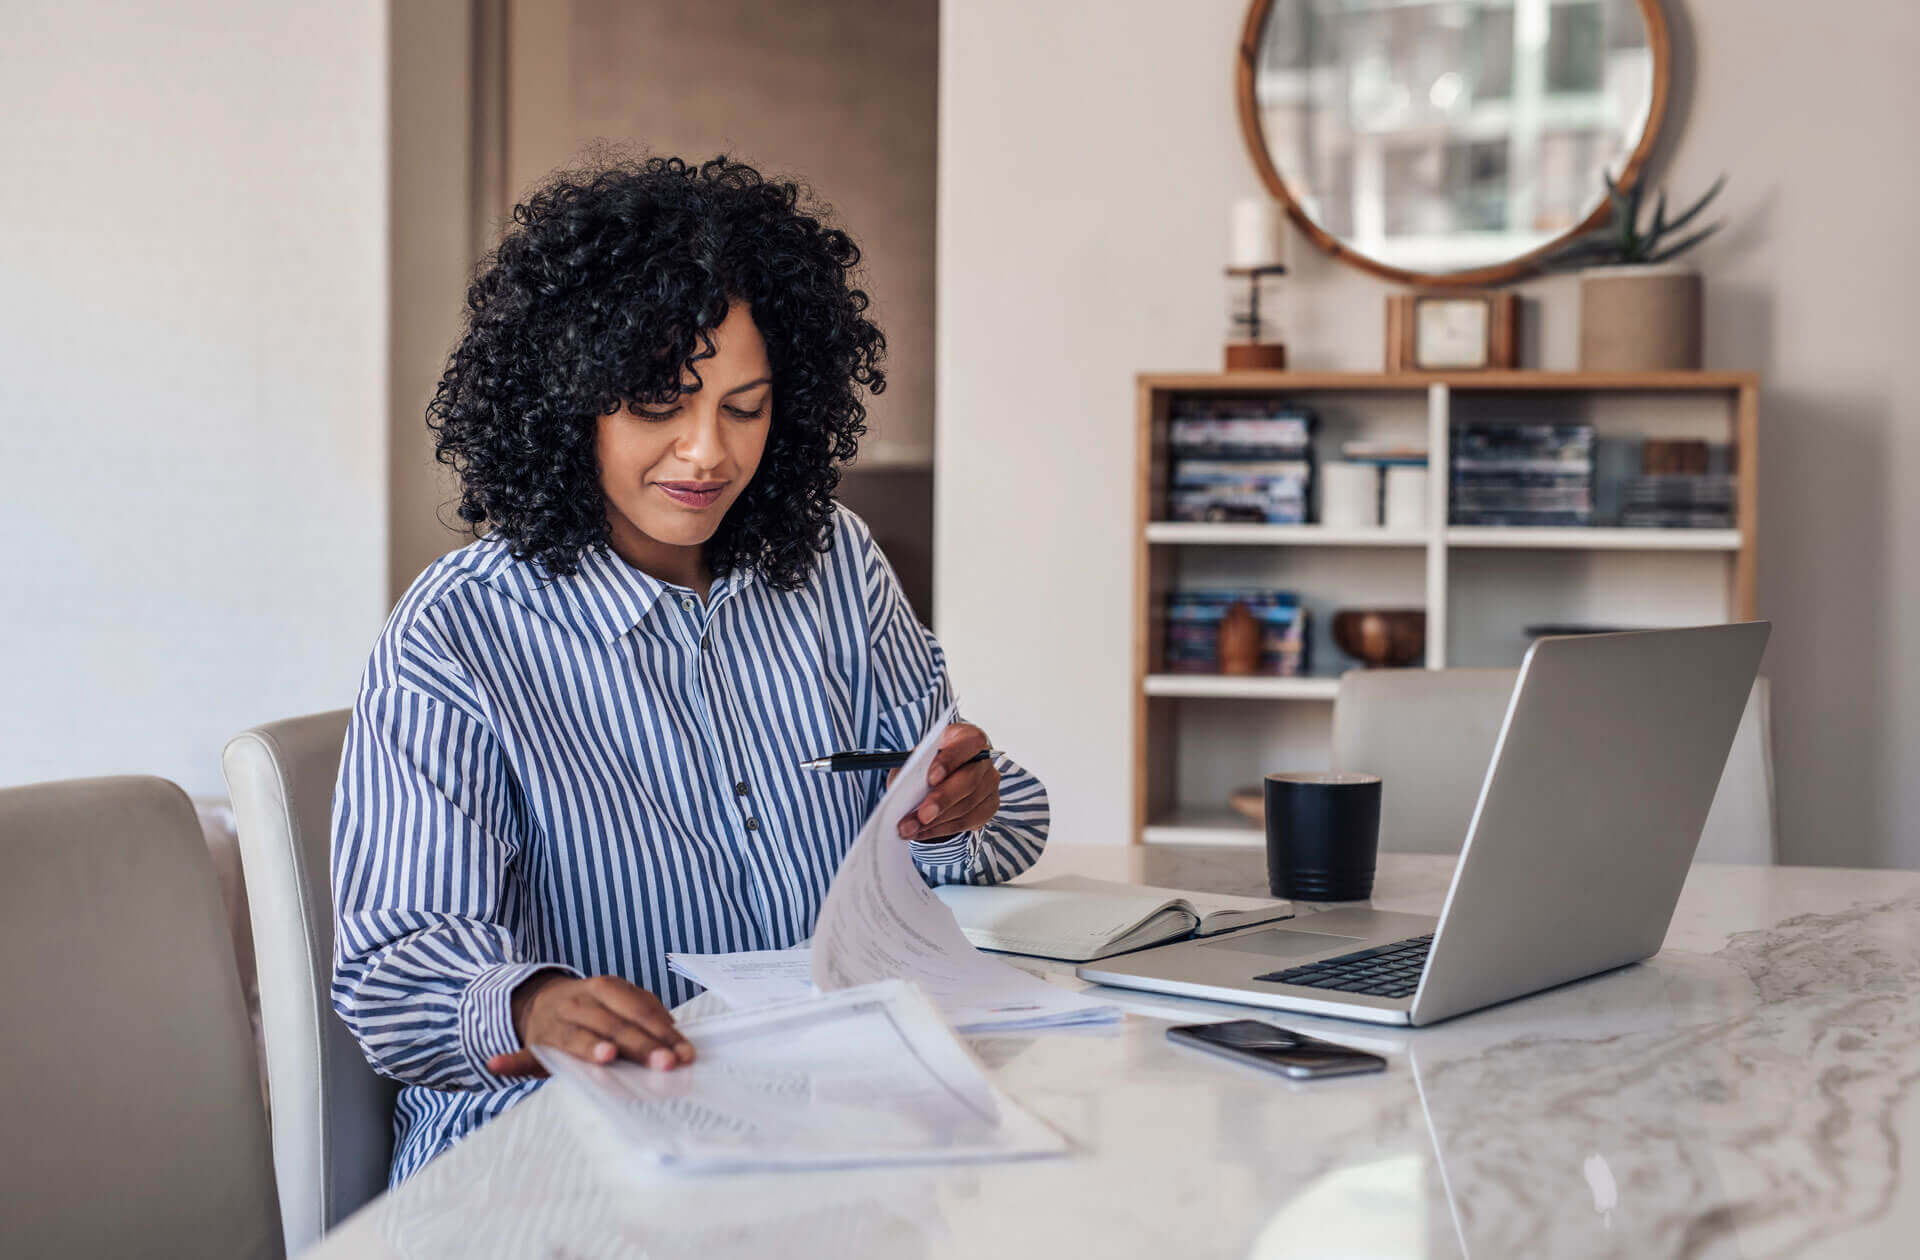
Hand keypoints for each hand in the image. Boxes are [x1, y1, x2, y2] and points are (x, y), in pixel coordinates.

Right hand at [484, 971, 694, 1077]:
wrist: (541, 1000)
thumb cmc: (594, 1007)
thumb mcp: (618, 1000)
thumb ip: (643, 1013)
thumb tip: (675, 1035)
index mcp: (606, 987)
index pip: (640, 1011)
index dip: (663, 1033)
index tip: (683, 1053)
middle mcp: (580, 1002)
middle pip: (616, 1026)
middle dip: (642, 1046)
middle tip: (665, 1063)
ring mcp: (555, 1023)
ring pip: (577, 1039)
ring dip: (591, 1048)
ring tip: (606, 1057)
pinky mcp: (535, 1044)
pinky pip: (522, 1054)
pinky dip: (509, 1060)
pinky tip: (498, 1064)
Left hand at [895, 723, 999, 841]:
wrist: (940, 776)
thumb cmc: (928, 762)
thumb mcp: (917, 756)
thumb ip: (911, 767)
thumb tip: (901, 789)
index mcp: (967, 738)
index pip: (969, 743)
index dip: (951, 760)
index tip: (931, 777)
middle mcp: (984, 760)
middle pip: (970, 780)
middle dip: (943, 800)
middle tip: (921, 815)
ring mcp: (990, 784)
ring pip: (967, 806)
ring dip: (936, 821)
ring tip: (910, 828)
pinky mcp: (989, 806)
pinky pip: (967, 822)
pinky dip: (942, 829)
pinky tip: (923, 832)